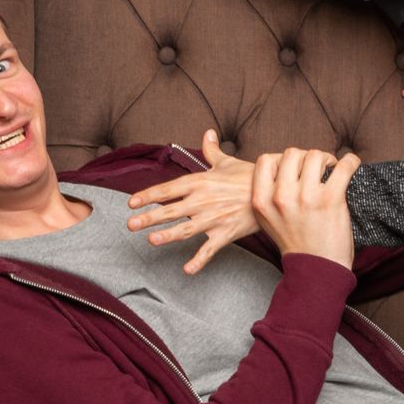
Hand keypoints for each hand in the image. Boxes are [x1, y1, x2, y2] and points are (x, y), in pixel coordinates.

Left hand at [126, 130, 259, 274]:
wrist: (273, 190)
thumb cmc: (249, 176)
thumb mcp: (227, 161)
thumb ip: (211, 150)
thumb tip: (208, 133)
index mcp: (200, 182)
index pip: (168, 189)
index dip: (148, 196)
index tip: (132, 203)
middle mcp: (203, 201)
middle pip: (171, 211)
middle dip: (149, 218)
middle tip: (130, 224)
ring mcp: (214, 218)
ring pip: (186, 230)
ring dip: (167, 236)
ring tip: (151, 240)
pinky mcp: (226, 233)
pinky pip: (210, 250)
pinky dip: (199, 261)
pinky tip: (187, 270)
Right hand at [249, 145, 358, 269]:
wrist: (316, 270)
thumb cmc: (296, 243)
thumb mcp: (269, 220)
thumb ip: (269, 194)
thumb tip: (285, 166)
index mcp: (262, 200)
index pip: (266, 160)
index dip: (282, 160)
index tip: (295, 170)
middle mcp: (281, 196)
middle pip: (292, 153)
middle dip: (307, 158)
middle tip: (318, 170)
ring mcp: (305, 197)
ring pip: (315, 155)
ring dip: (327, 159)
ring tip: (332, 171)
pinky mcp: (330, 200)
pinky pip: (343, 167)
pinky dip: (351, 161)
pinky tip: (352, 165)